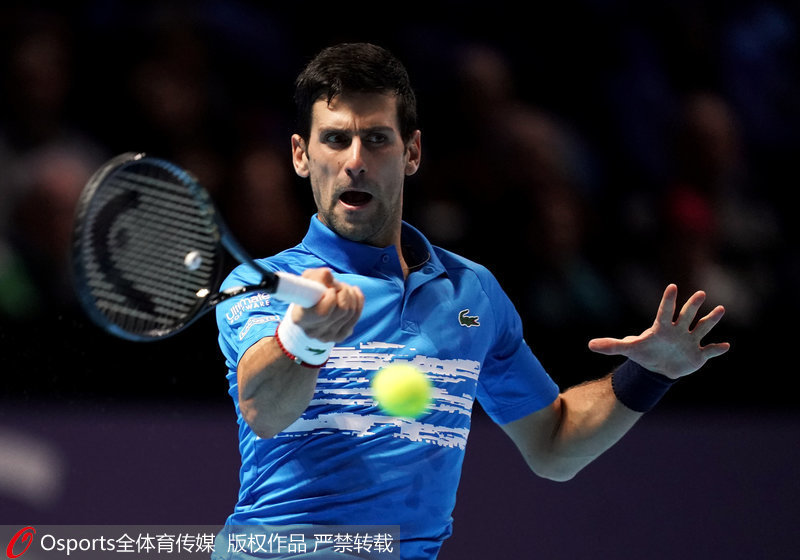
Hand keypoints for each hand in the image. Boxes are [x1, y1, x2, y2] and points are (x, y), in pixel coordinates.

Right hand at [291, 268, 363, 342]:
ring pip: (351, 312)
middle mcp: (313, 332)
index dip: (331, 298)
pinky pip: (356, 316)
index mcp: (300, 318)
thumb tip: (328, 274)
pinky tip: (352, 293)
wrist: (309, 310)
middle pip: (342, 310)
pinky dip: (358, 301)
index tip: (330, 289)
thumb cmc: (307, 293)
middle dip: (344, 292)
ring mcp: (327, 337)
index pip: (323, 313)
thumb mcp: (307, 280)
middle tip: (338, 285)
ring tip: (343, 288)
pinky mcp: (340, 337)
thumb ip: (316, 277)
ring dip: (351, 295)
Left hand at [588, 284, 729, 378]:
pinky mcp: (698, 354)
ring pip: (702, 327)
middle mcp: (678, 330)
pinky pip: (710, 350)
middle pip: (686, 315)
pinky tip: (725, 346)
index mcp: (662, 327)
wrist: (658, 368)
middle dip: (692, 306)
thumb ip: (611, 346)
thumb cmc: (644, 353)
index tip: (672, 287)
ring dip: (711, 320)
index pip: (665, 311)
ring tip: (720, 309)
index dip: (668, 300)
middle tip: (700, 294)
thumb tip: (590, 345)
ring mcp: (690, 340)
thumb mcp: (628, 349)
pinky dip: (717, 349)